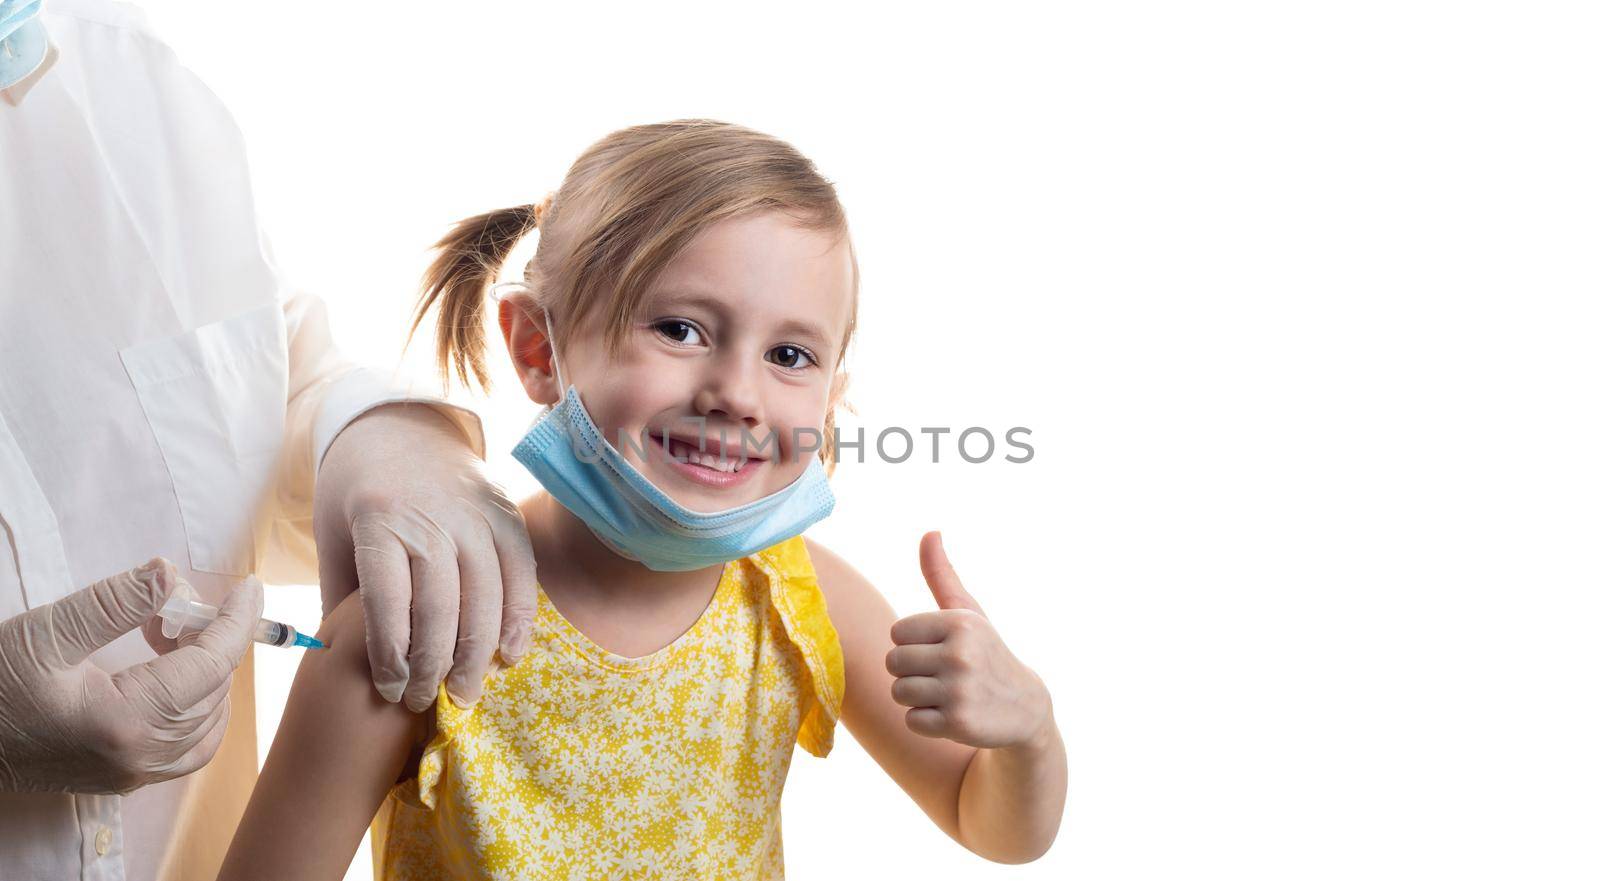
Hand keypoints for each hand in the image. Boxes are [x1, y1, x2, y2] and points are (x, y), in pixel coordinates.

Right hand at [0, 558, 260, 793]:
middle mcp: (139, 758)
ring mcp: (133, 775)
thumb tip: (173, 575)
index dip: (236, 621)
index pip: (211, 665)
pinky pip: (188, 748)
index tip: (250, 588)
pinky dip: (197, 709)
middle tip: (176, 606)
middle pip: (213, 691)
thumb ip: (116, 603)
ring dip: (205, 674)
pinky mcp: (123, 778)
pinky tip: (170, 675)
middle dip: (211, 640)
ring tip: (165, 636)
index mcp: (127, 722)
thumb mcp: (48, 632)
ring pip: (208, 721)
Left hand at [314, 403, 537, 710]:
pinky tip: (508, 656)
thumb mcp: (334, 536)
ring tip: (464, 694)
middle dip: (433, 667)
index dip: (391, 657)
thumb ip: (342, 597)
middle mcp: (432, 517)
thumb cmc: (356, 491)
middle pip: (441, 609)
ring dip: (477, 656)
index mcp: (379, 521)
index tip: (389, 691)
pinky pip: (521, 576)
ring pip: (485, 599)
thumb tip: (341, 667)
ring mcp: (476, 515)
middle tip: (423, 702)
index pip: (390, 604)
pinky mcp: (507, 515)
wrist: (398, 424)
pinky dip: (518, 621)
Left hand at [886, 532, 1051, 749]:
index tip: (939, 650)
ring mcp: (959, 690)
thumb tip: (929, 532)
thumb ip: (942, 576)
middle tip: (942, 676)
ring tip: (946, 694)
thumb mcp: (968, 613)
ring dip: (917, 697)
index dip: (913, 644)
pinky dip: (926, 721)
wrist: (1024, 707)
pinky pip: (911, 720)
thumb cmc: (985, 653)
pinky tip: (951, 715)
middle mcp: (960, 654)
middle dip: (911, 672)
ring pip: (899, 691)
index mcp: (960, 623)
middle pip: (894, 662)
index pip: (898, 633)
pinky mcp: (958, 722)